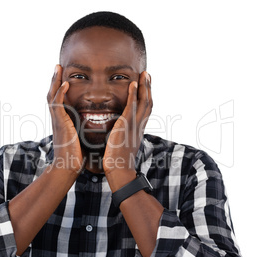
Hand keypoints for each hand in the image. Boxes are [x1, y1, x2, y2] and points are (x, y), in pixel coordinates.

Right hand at [47, 65, 83, 174]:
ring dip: (55, 81)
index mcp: (63, 120)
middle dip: (54, 79)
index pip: (59, 99)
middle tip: (57, 66)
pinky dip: (61, 93)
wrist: (68, 167)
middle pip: (53, 93)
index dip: (60, 86)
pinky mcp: (60, 123)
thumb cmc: (76, 154)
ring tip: (58, 68)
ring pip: (52, 95)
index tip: (64, 75)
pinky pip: (58, 104)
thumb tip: (93, 124)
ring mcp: (58, 120)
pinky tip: (66, 83)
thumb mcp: (80, 136)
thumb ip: (83, 127)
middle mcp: (58, 118)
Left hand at [103, 71, 151, 190]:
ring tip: (144, 75)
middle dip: (149, 88)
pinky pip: (131, 106)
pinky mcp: (126, 125)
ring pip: (144, 102)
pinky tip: (132, 83)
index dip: (147, 97)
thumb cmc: (118, 161)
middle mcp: (140, 126)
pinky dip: (133, 94)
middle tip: (148, 75)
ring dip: (144, 87)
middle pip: (149, 103)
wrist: (120, 170)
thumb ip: (123, 136)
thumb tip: (118, 133)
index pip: (146, 110)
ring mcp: (134, 125)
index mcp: (139, 130)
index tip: (147, 86)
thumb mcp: (123, 145)